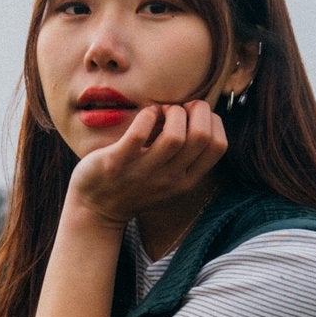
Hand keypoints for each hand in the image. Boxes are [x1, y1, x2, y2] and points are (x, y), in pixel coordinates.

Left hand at [68, 100, 226, 226]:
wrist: (96, 208)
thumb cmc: (136, 185)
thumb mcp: (170, 179)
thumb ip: (187, 157)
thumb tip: (201, 116)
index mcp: (187, 181)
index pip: (219, 146)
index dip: (213, 121)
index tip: (195, 116)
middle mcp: (170, 179)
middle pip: (201, 136)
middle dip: (197, 110)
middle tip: (180, 108)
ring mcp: (144, 172)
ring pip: (175, 135)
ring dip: (172, 112)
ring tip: (161, 111)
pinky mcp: (117, 163)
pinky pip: (138, 134)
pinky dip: (146, 116)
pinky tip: (145, 115)